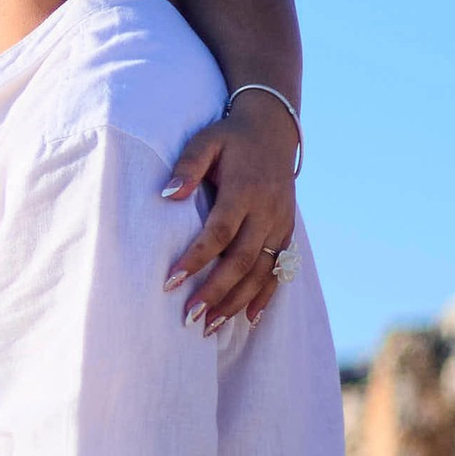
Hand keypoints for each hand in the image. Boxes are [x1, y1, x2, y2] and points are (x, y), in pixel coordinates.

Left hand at [163, 91, 297, 330]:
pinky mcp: (287, 231)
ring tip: (210, 326)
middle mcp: (267, 211)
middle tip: (190, 317)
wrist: (274, 129)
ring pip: (262, 271)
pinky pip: (279, 269)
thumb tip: (167, 194)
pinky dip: (266, 295)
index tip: (171, 282)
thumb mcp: (206, 141)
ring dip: (236, 301)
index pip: (219, 232)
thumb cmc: (230, 137)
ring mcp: (281, 223)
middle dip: (216, 292)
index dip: (196, 259)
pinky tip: (249, 318)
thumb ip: (187, 166)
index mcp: (245, 190)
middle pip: (242, 260)